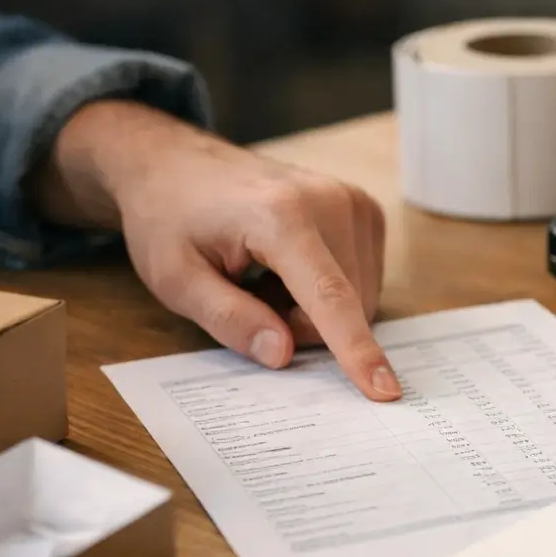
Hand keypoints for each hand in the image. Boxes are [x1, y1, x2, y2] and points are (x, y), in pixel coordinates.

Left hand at [32, 101, 398, 398]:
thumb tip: (284, 354)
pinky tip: (290, 269)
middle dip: (305, 326)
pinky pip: (364, 277)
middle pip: (348, 304)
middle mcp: (329, 201)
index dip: (356, 350)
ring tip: (267, 279)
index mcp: (280, 216)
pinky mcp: (363, 207)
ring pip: (362, 296)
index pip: (329, 296)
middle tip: (252, 301)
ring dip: (318, 309)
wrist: (177, 165)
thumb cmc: (171, 219)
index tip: (384, 391)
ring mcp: (352, 200)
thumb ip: (229, 319)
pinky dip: (330, 289)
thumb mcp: (176, 278)